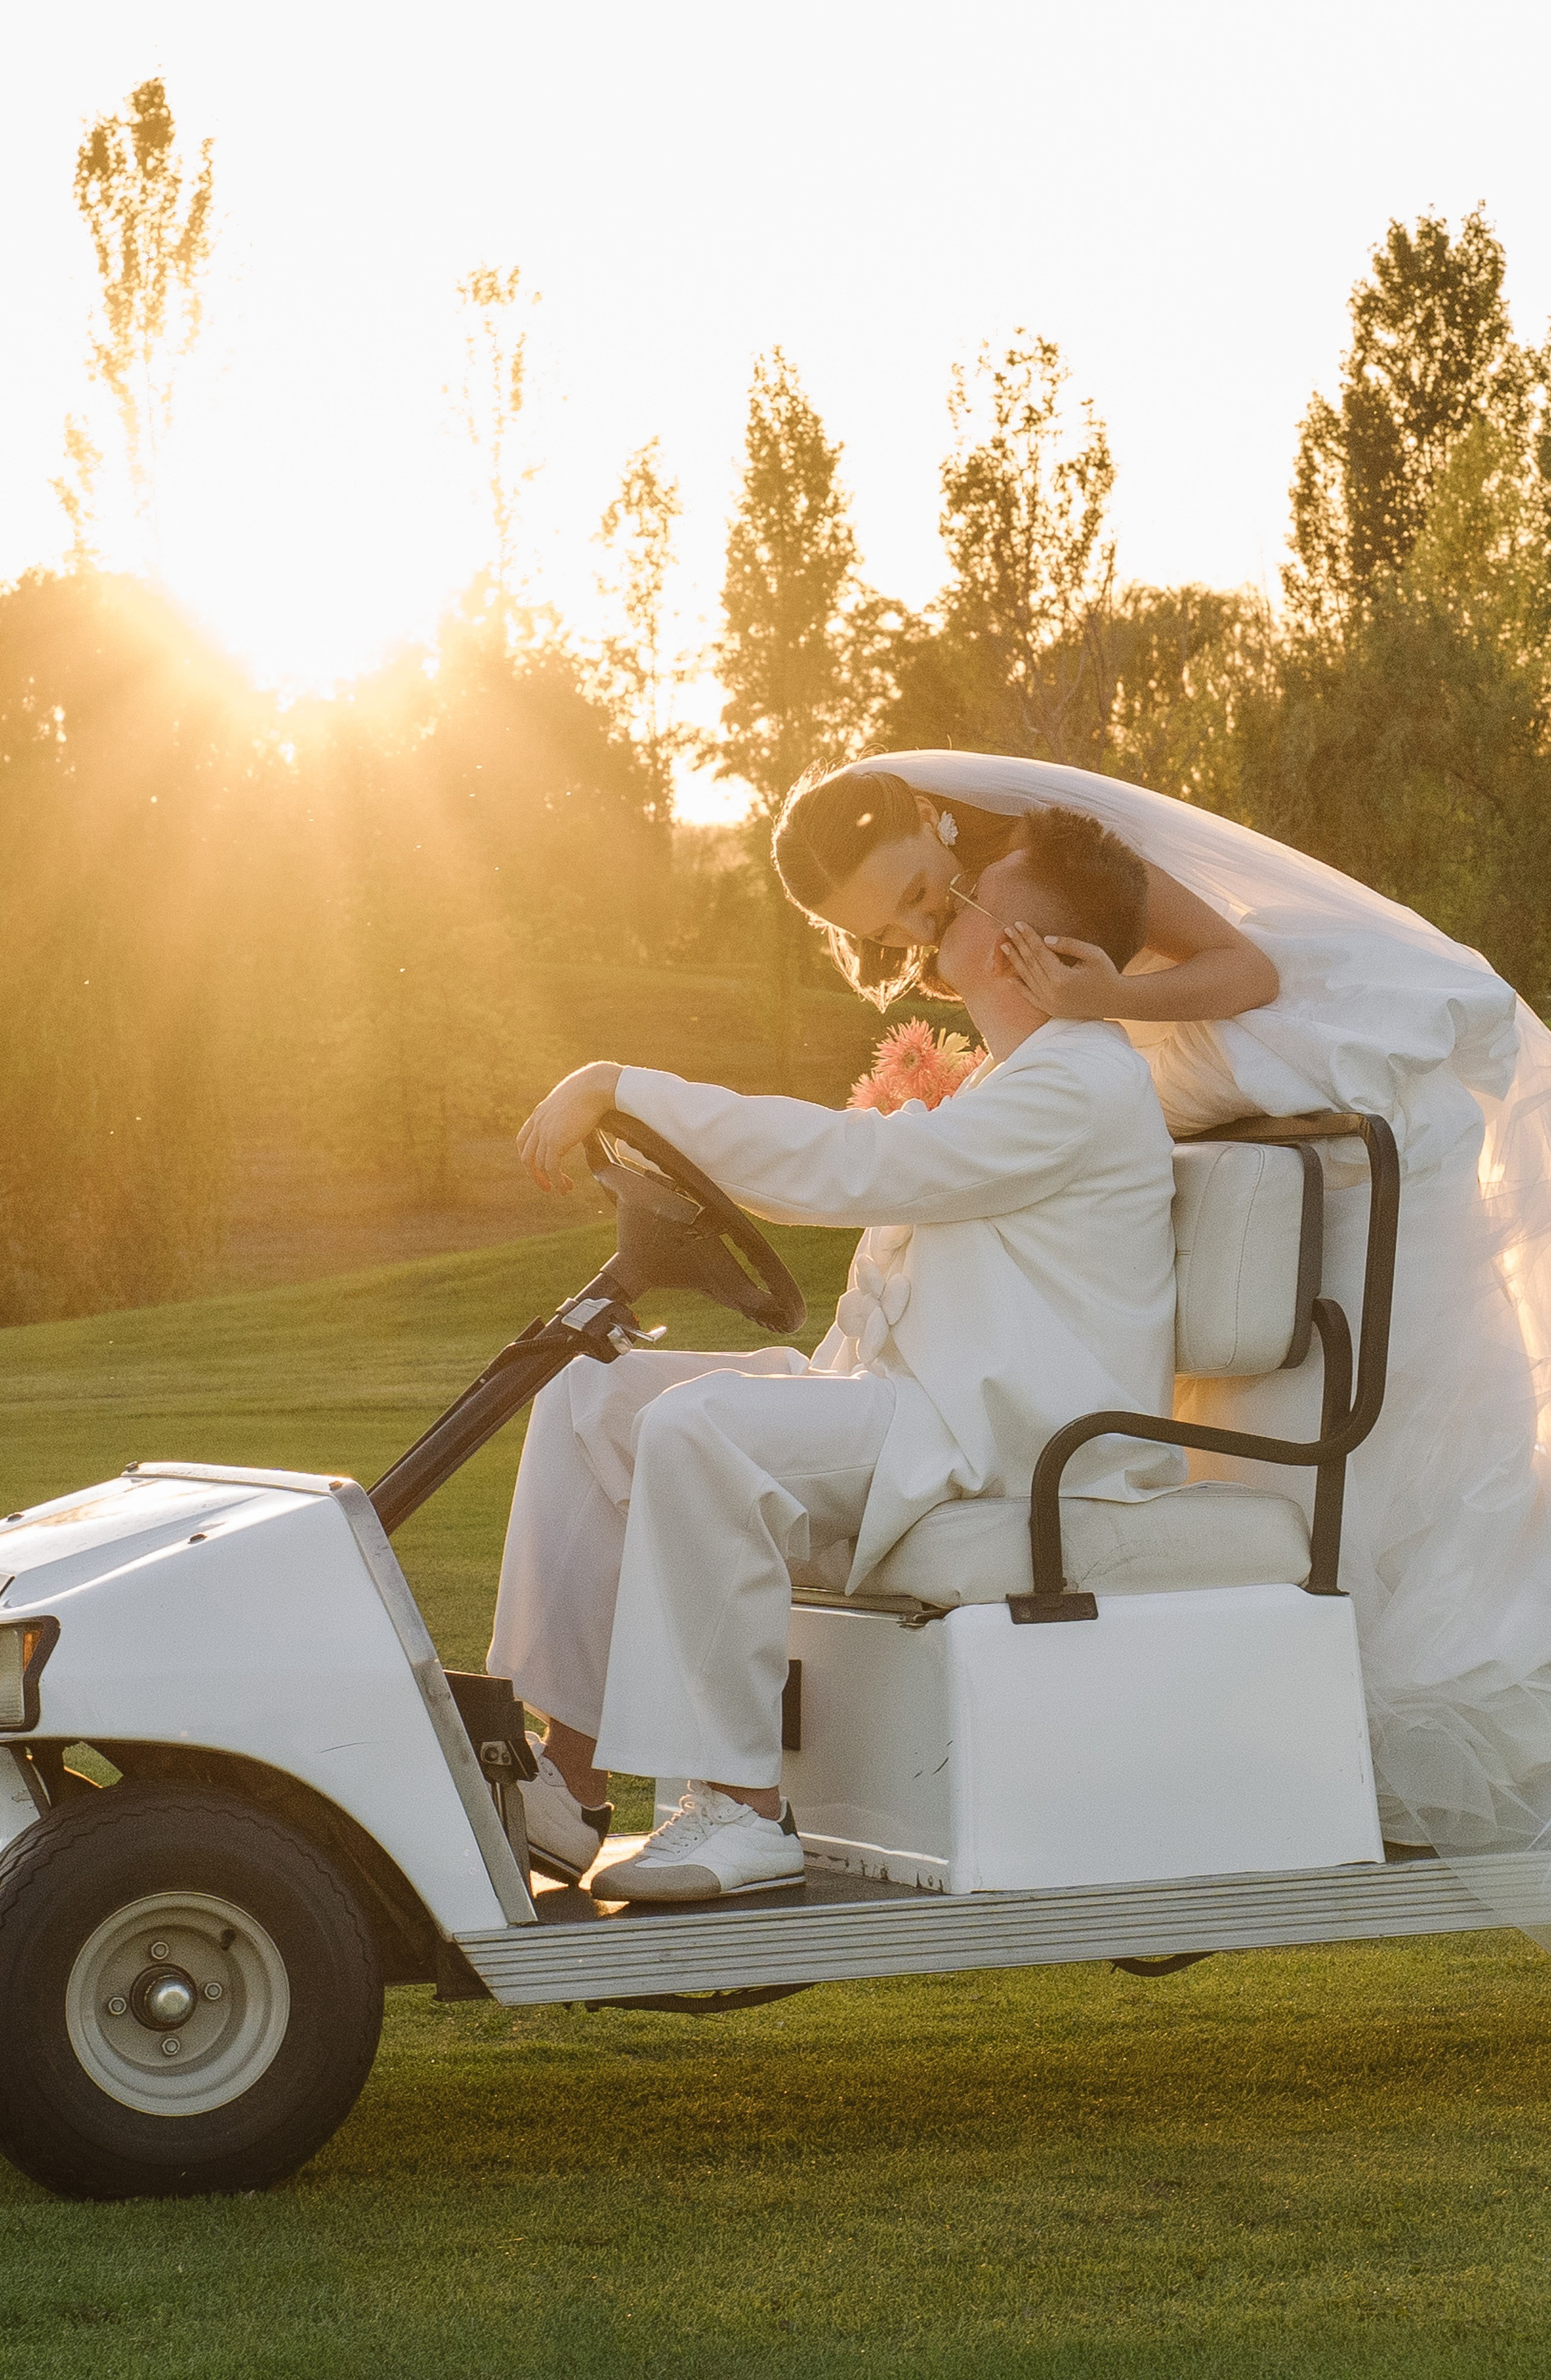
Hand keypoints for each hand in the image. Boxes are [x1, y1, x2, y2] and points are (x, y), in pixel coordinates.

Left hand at [516, 1063, 621, 1190]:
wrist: (595, 1086)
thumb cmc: (590, 1089)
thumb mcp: (571, 1102)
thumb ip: (567, 1115)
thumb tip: (575, 1126)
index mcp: (539, 1114)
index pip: (523, 1140)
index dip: (529, 1157)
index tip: (541, 1167)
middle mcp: (538, 1124)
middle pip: (526, 1156)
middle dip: (535, 1174)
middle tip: (547, 1186)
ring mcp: (545, 1133)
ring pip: (537, 1165)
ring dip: (548, 1181)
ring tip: (563, 1189)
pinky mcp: (555, 1141)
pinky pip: (551, 1167)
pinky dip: (556, 1181)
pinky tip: (565, 1187)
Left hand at [996, 922, 1127, 1019]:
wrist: (1116, 1001)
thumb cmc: (1107, 974)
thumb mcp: (1093, 954)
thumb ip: (1069, 945)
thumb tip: (1045, 939)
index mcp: (1062, 978)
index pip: (1039, 952)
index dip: (1028, 936)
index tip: (1018, 923)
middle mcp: (1052, 992)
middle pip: (1030, 963)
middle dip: (1018, 945)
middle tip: (1007, 930)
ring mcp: (1050, 1003)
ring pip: (1028, 979)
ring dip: (1016, 962)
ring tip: (1005, 947)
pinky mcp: (1051, 1010)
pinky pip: (1030, 997)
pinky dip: (1019, 987)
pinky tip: (1010, 977)